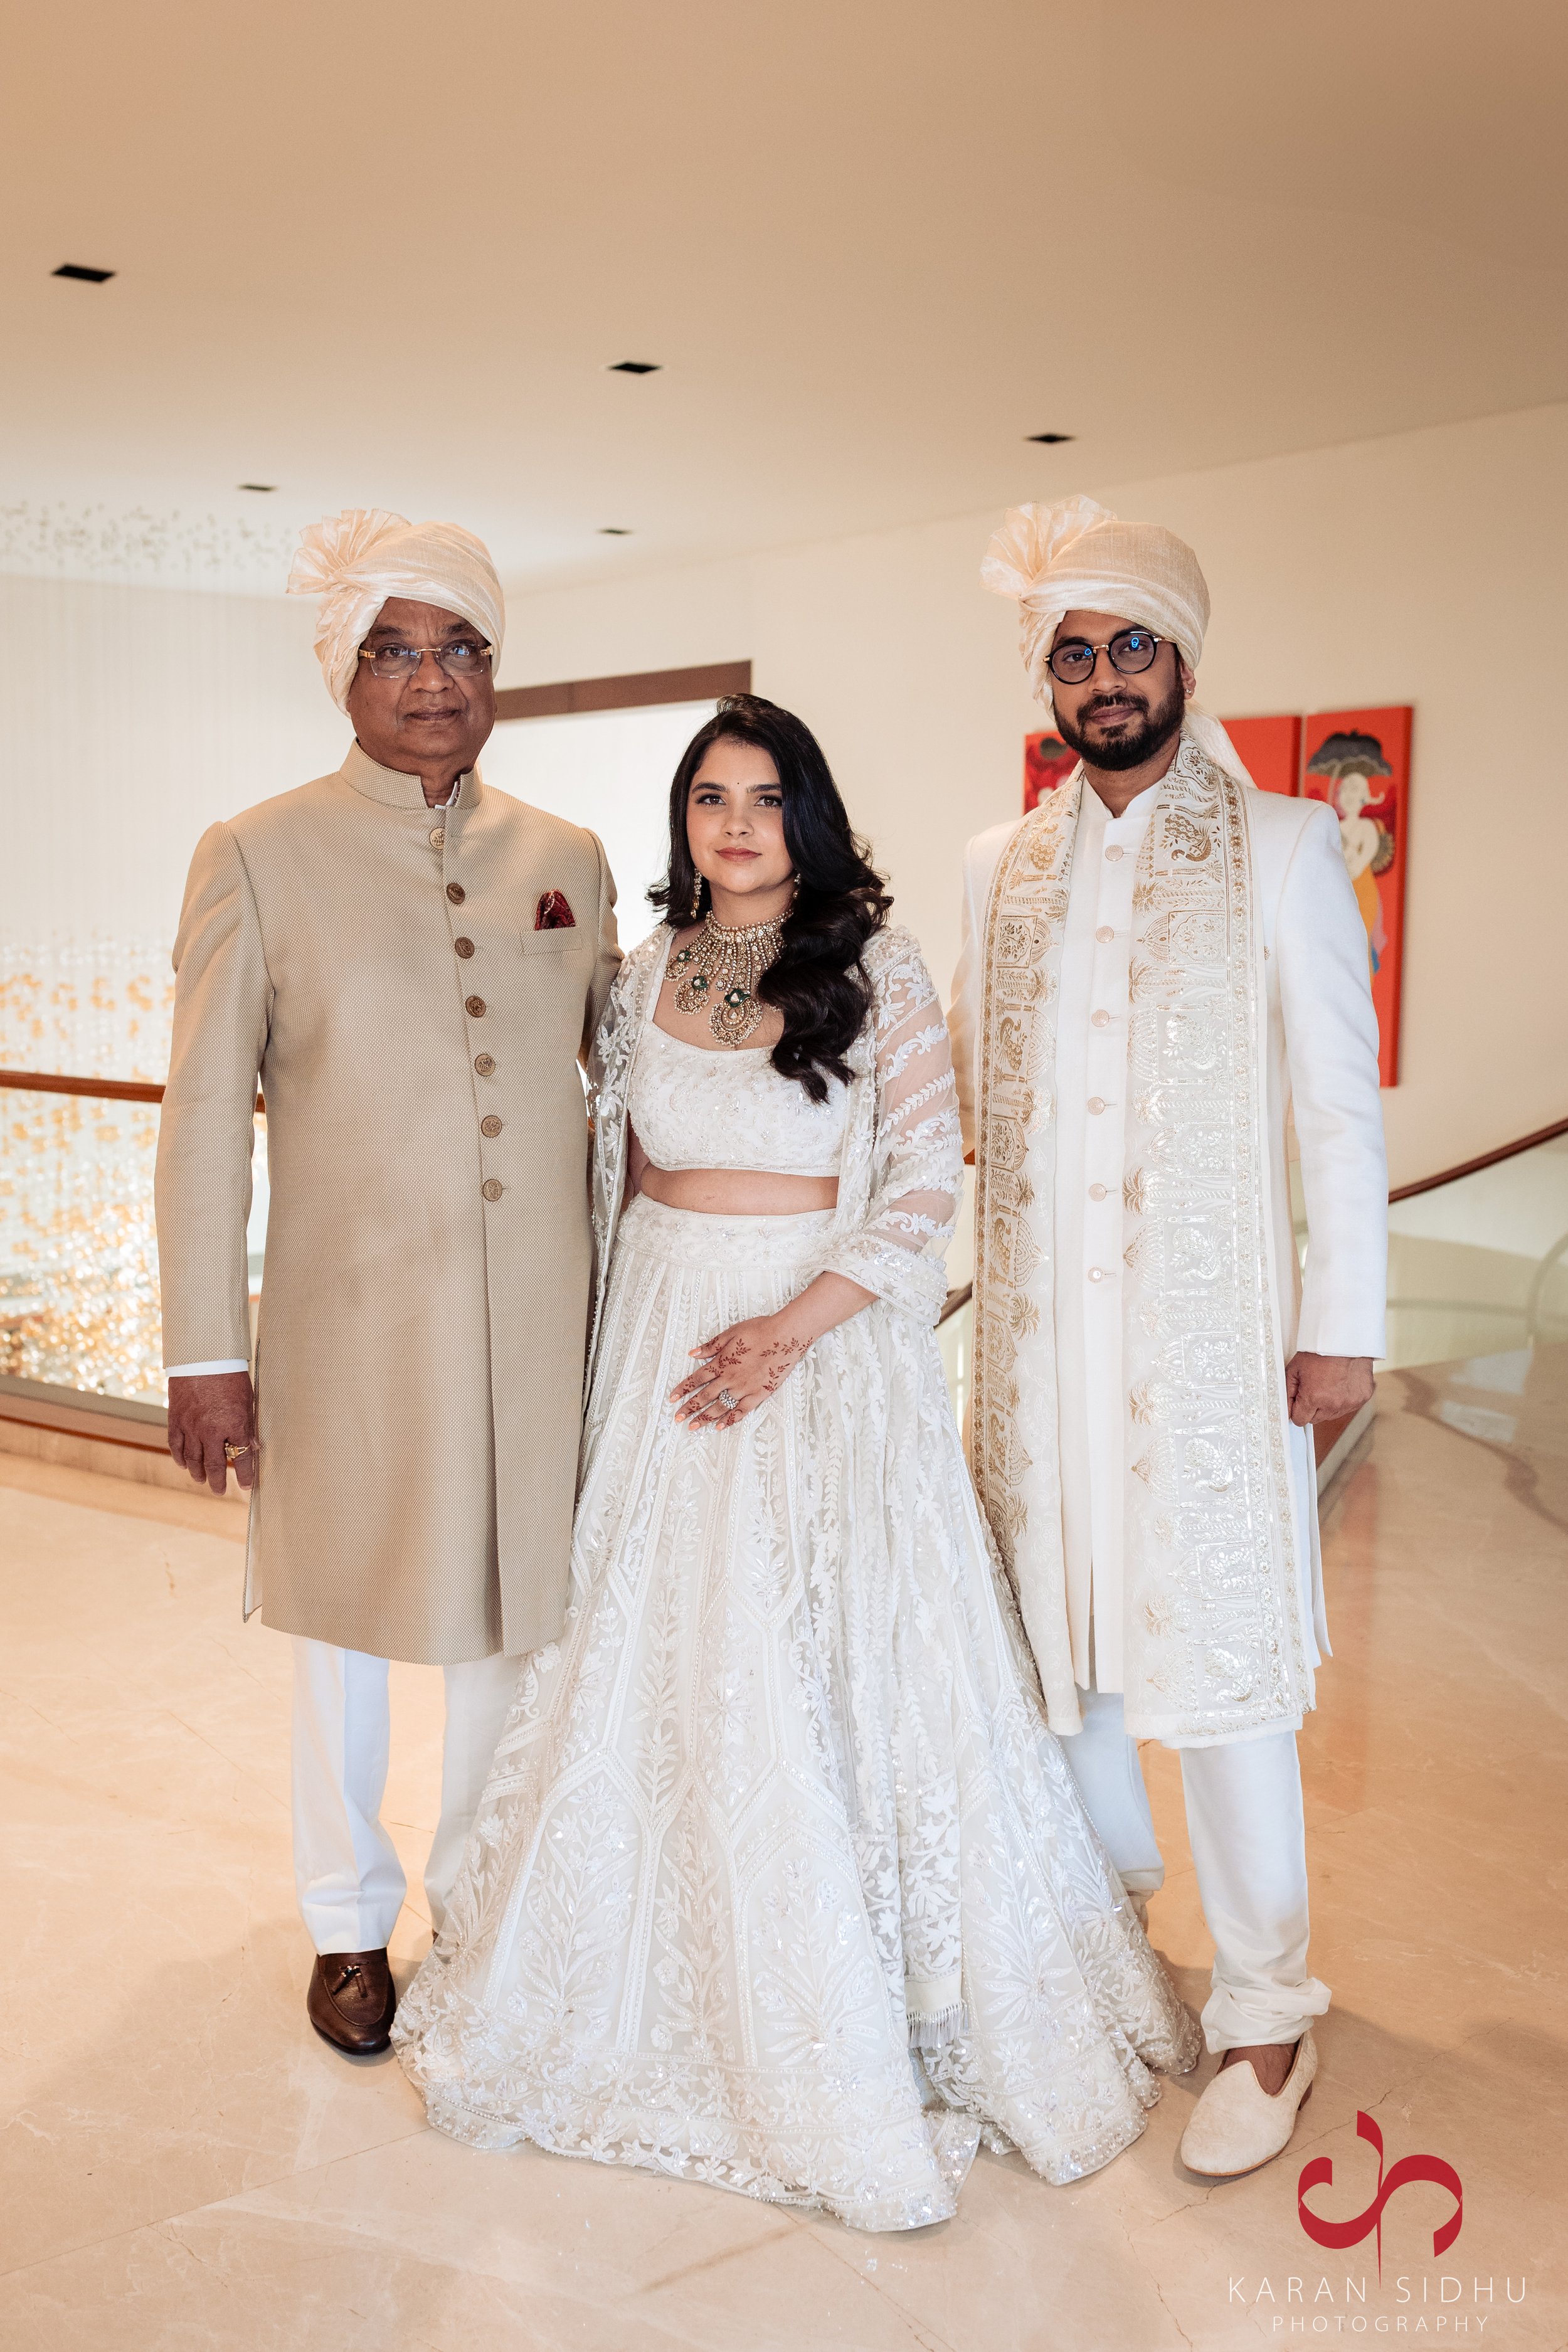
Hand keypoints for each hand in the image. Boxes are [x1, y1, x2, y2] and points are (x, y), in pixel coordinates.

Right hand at [167, 1370, 257, 1495]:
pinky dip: (180, 1458)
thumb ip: (248, 1424)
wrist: (202, 1357)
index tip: (247, 1486)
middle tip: (220, 1491)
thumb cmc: (230, 1375)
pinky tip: (183, 1465)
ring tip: (202, 1481)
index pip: (243, 1458)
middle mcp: (212, 1430)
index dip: (246, 1475)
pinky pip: (177, 1445)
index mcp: (235, 1424)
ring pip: (193, 1459)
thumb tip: (254, 1446)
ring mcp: (191, 1426)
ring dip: (198, 1473)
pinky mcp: (176, 1420)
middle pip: (215, 1464)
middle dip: (219, 1481)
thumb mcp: (247, 1400)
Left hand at [671, 1311, 809, 1429]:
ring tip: (693, 1426)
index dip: (683, 1389)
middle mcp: (730, 1378)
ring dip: (705, 1417)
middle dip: (689, 1408)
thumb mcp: (731, 1333)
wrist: (785, 1336)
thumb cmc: (759, 1330)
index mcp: (722, 1363)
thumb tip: (693, 1353)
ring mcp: (744, 1388)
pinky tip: (720, 1426)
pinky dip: (730, 1419)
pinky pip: (741, 1411)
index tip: (672, 1398)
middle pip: (704, 1396)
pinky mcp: (759, 1394)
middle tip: (677, 1418)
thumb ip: (711, 1346)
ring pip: (720, 1406)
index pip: (697, 1379)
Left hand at [1285, 1352, 1373, 1426]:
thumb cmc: (1319, 1352)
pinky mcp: (1362, 1398)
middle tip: (1314, 1387)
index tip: (1299, 1401)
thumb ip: (1287, 1392)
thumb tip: (1285, 1410)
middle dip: (1312, 1407)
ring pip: (1332, 1415)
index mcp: (1313, 1397)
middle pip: (1315, 1419)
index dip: (1297, 1410)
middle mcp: (1332, 1403)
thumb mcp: (1294, 1369)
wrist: (1345, 1340)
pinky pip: (1348, 1407)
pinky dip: (1343, 1399)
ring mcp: (1349, 1402)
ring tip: (1328, 1383)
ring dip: (1328, 1404)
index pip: (1299, 1420)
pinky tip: (1341, 1383)